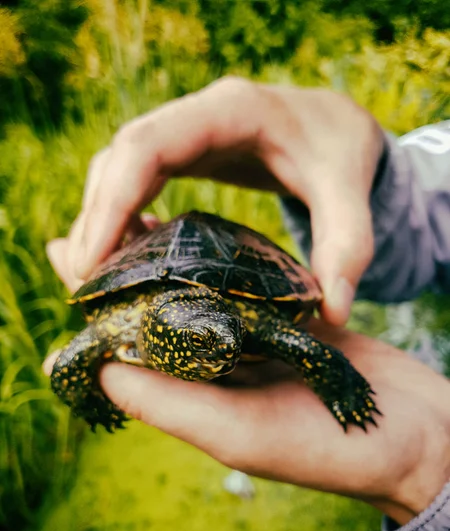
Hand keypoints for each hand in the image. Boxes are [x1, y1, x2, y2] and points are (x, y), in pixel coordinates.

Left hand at [45, 239, 449, 525]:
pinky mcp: (287, 324)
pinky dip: (222, 259)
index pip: (129, 352)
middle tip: (91, 229)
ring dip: (168, 261)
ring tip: (138, 217)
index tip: (67, 258)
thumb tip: (98, 370)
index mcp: (197, 397)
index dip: (96, 309)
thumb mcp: (239, 433)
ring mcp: (253, 344)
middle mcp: (218, 371)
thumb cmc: (325, 448)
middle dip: (125, 274)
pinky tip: (203, 231)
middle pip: (157, 316)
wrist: (411, 433)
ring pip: (199, 295)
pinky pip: (245, 287)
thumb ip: (170, 403)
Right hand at [56, 78, 384, 324]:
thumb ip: (348, 245)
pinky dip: (121, 217)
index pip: (147, 146)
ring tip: (97, 278)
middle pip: (120, 159)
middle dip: (95, 220)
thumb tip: (334, 314)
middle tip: (86, 284)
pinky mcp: (183, 152)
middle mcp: (195, 116)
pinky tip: (128, 256)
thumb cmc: (340, 151)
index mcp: (229, 111)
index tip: (91, 263)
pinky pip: (135, 179)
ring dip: (101, 220)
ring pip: (119, 168)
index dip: (111, 203)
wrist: (335, 125)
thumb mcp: (350, 191)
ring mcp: (184, 132)